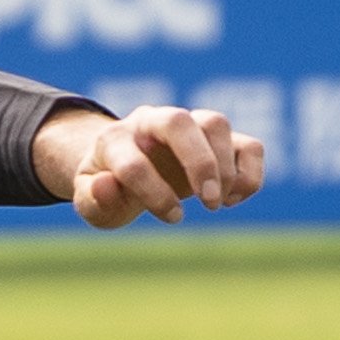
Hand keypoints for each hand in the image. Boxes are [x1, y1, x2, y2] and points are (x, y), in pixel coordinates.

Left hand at [36, 103, 264, 227]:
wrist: (122, 168)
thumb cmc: (108, 188)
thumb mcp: (89, 201)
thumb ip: (93, 196)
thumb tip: (106, 184)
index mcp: (114, 139)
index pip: (134, 160)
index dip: (153, 192)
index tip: (172, 217)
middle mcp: (151, 123)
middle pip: (179, 122)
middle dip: (198, 163)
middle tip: (208, 203)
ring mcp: (187, 126)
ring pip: (215, 123)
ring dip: (225, 166)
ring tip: (218, 203)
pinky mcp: (216, 141)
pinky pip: (247, 143)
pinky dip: (250, 171)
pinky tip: (234, 197)